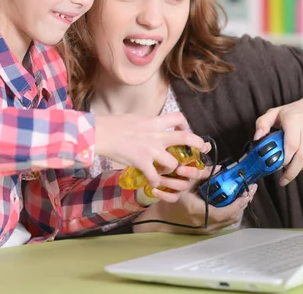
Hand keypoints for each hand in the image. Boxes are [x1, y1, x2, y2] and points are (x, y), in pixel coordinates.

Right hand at [94, 112, 210, 188]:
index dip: (185, 123)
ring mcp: (151, 150)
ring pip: (173, 163)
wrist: (101, 133)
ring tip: (168, 170)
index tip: (184, 128)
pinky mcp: (142, 162)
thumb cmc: (113, 123)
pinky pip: (154, 176)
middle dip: (198, 143)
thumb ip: (147, 122)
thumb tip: (149, 122)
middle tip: (201, 149)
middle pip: (186, 137)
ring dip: (172, 168)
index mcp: (155, 122)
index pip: (178, 118)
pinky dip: (156, 182)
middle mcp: (157, 135)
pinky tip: (154, 183)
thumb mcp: (135, 118)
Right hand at [133, 167, 257, 233]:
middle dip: (243, 202)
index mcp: (203, 213)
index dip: (241, 200)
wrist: (160, 221)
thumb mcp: (184, 186)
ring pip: (230, 220)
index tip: (249, 189)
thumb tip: (218, 168)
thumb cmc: (170, 203)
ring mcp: (208, 230)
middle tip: (249, 189)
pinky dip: (230, 212)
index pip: (229, 210)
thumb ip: (201, 176)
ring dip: (238, 208)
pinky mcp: (207, 231)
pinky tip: (231, 202)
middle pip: (234, 216)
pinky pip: (224, 222)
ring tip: (242, 194)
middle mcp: (208, 224)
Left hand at [254, 89, 302, 185]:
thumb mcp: (275, 112)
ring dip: (298, 168)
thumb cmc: (295, 111)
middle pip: (302, 156)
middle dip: (291, 171)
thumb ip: (262, 123)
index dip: (284, 159)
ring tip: (290, 169)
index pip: (291, 145)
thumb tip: (256, 138)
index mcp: (294, 120)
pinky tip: (299, 161)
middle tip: (283, 180)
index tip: (276, 166)